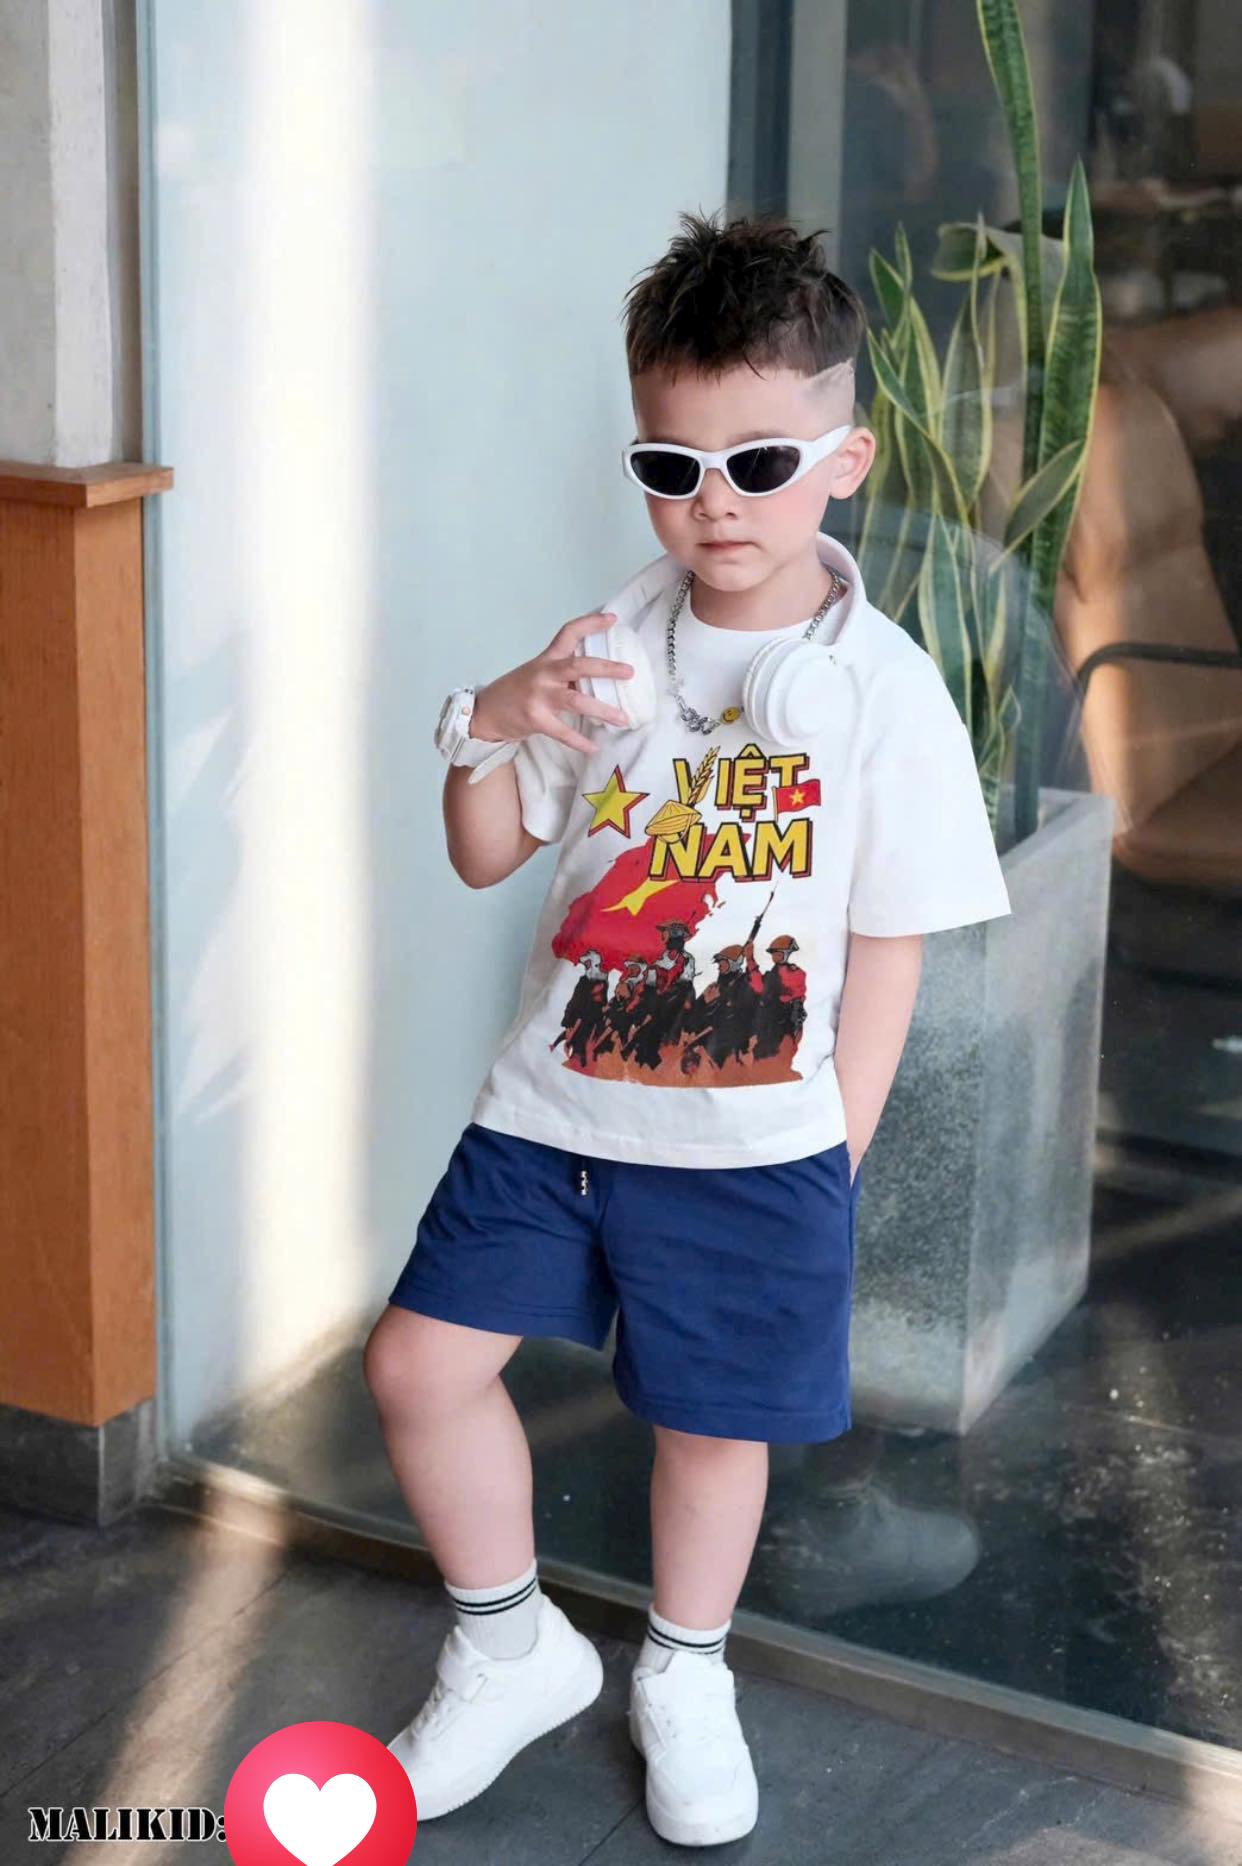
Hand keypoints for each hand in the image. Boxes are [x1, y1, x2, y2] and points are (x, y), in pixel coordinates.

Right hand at [470, 611, 634, 755]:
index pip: (569, 632)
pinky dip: (579, 742)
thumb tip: (600, 676)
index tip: (612, 619)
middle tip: (629, 672)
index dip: (591, 623)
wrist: (486, 712)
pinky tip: (594, 747)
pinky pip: (562, 732)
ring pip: (577, 701)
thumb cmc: (518, 691)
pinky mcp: (535, 719)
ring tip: (624, 718)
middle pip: (579, 666)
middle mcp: (544, 673)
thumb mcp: (539, 674)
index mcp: (547, 658)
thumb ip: (564, 673)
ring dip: (603, 710)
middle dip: (606, 668)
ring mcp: (539, 697)